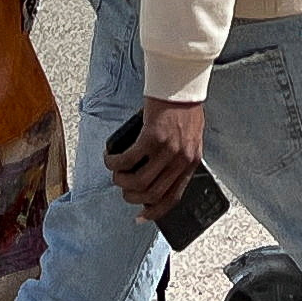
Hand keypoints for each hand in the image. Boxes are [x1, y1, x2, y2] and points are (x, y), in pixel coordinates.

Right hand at [104, 97, 207, 221]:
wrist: (182, 83)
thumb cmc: (183, 108)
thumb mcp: (188, 139)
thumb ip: (176, 158)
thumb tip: (155, 176)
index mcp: (191, 163)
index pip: (173, 198)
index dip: (155, 212)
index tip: (140, 217)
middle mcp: (181, 160)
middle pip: (152, 194)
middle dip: (132, 196)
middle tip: (123, 187)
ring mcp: (167, 149)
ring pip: (138, 181)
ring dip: (120, 180)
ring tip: (115, 172)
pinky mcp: (152, 136)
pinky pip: (128, 159)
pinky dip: (114, 162)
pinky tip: (110, 157)